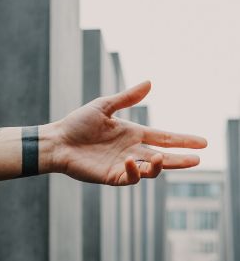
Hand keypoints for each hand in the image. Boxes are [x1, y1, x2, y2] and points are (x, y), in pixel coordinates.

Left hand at [52, 81, 206, 185]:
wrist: (57, 141)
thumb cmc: (77, 123)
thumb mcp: (104, 106)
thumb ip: (127, 98)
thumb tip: (149, 82)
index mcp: (133, 134)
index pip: (164, 137)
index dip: (183, 140)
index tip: (203, 142)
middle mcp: (131, 150)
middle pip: (163, 156)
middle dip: (180, 159)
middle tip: (197, 160)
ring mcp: (122, 165)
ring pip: (150, 170)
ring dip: (159, 166)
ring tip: (161, 158)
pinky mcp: (111, 176)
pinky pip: (129, 178)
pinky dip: (134, 171)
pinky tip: (128, 160)